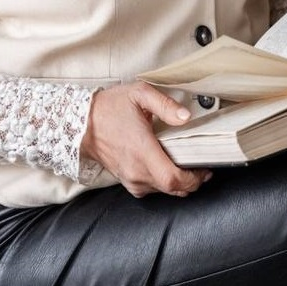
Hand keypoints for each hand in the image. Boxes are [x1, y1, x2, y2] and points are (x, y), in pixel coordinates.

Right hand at [80, 81, 211, 198]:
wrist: (81, 123)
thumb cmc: (110, 107)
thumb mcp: (139, 94)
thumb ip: (165, 104)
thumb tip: (186, 117)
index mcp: (142, 151)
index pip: (173, 179)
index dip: (194, 179)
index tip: (205, 169)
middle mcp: (136, 171)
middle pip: (172, 189)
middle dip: (191, 182)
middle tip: (201, 169)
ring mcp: (130, 179)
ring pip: (163, 191)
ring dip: (177, 183)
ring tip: (186, 167)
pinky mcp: (126, 181)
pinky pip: (150, 189)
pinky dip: (163, 183)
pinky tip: (166, 169)